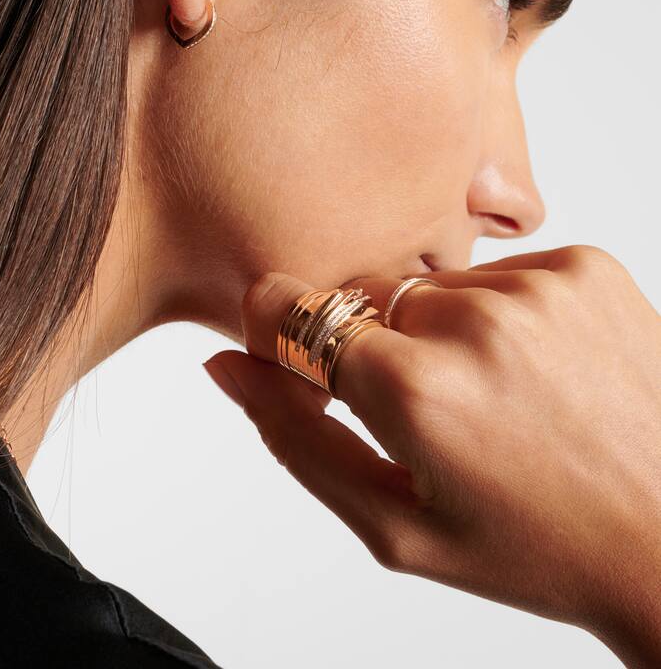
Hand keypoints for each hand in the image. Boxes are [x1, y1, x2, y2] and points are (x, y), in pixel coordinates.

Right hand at [203, 245, 660, 665]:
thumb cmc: (538, 546)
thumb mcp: (396, 527)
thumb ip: (295, 441)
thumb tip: (229, 370)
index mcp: (415, 392)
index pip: (289, 308)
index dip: (281, 332)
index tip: (297, 355)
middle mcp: (473, 322)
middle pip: (361, 295)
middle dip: (372, 343)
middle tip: (429, 406)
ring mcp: (536, 287)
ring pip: (430, 284)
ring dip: (441, 329)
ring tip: (495, 393)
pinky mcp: (584, 265)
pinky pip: (497, 270)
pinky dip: (501, 312)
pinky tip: (538, 369)